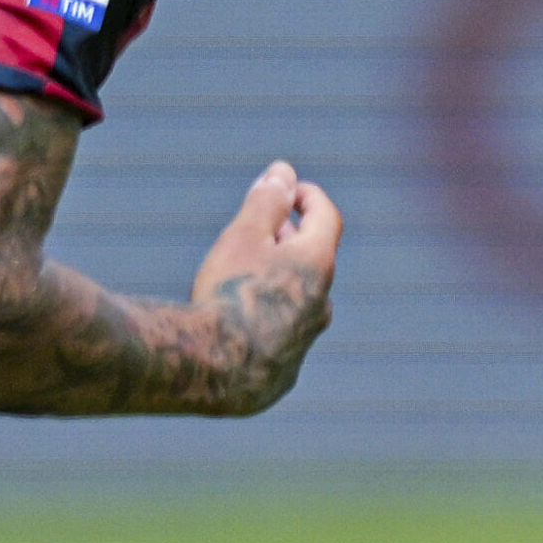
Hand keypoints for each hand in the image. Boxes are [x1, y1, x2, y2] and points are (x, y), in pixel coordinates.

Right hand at [188, 161, 341, 401]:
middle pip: (316, 260)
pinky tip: (243, 321)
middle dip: (293, 238)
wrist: (216, 370)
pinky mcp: (287, 371)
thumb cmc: (228, 293)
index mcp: (317, 264)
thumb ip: (267, 202)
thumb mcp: (244, 236)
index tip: (290, 190)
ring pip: (303, 300)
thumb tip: (284, 171)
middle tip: (271, 226)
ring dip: (283, 279)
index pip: (327, 218)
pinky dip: (269, 317)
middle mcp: (322, 302)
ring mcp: (306, 340)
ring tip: (256, 269)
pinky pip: (283, 334)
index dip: (310, 198)